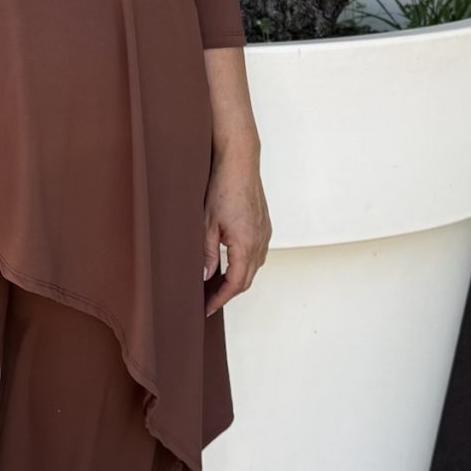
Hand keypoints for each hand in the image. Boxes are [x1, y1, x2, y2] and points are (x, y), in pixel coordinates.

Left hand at [203, 147, 270, 317]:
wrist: (239, 161)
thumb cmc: (222, 188)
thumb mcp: (206, 224)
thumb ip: (207, 254)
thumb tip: (205, 277)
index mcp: (246, 245)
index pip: (235, 284)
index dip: (220, 299)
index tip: (206, 308)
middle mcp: (260, 241)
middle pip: (246, 279)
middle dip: (227, 293)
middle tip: (208, 300)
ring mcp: (264, 233)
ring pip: (253, 266)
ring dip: (236, 278)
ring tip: (215, 284)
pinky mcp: (264, 224)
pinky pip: (257, 253)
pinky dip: (243, 263)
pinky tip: (229, 262)